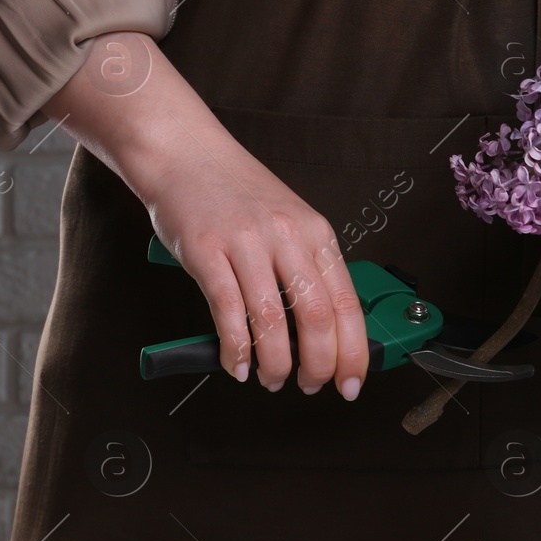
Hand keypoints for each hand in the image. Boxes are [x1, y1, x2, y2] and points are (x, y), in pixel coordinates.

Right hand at [42, 32, 369, 397]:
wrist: (186, 154)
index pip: (348, 304)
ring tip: (274, 379)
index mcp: (316, 234)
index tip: (352, 381)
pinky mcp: (205, 252)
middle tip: (311, 386)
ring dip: (276, 363)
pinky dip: (236, 348)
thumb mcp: (290, 223)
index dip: (353, 351)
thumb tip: (326, 329)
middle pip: (317, 316)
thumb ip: (308, 268)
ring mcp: (246, 244)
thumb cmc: (237, 192)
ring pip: (272, 320)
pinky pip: (228, 311)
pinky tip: (239, 364)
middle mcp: (287, 237)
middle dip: (319, 364)